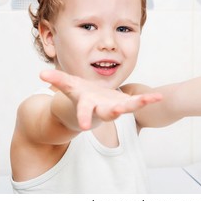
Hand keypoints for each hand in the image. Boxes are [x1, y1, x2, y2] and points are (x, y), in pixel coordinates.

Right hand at [40, 69, 162, 129]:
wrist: (93, 106)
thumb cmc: (80, 96)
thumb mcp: (69, 87)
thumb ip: (57, 80)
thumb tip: (41, 74)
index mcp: (88, 105)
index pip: (84, 112)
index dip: (84, 117)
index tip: (85, 126)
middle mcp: (102, 109)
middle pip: (109, 112)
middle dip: (114, 112)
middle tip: (118, 111)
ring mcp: (115, 107)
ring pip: (127, 107)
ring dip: (138, 103)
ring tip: (151, 99)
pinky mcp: (125, 103)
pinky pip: (138, 101)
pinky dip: (147, 99)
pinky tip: (159, 97)